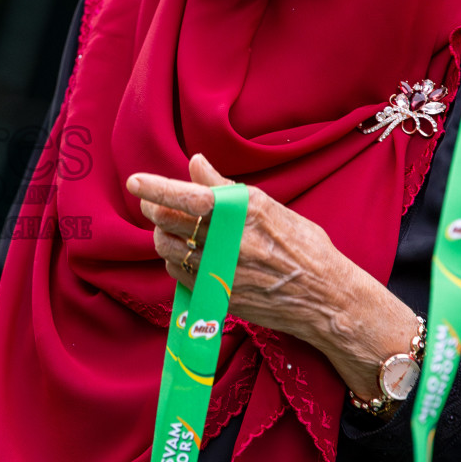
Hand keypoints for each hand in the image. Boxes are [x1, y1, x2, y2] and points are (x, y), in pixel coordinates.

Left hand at [125, 154, 417, 399]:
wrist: (326, 299)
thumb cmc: (304, 247)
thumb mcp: (269, 207)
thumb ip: (226, 187)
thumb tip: (195, 162)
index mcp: (246, 213)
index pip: (190, 197)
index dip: (157, 188)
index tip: (134, 181)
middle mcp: (231, 241)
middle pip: (170, 223)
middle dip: (154, 210)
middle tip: (153, 203)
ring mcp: (223, 271)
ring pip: (168, 249)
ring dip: (162, 236)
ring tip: (172, 229)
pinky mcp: (217, 294)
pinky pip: (179, 274)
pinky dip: (175, 260)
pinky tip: (187, 254)